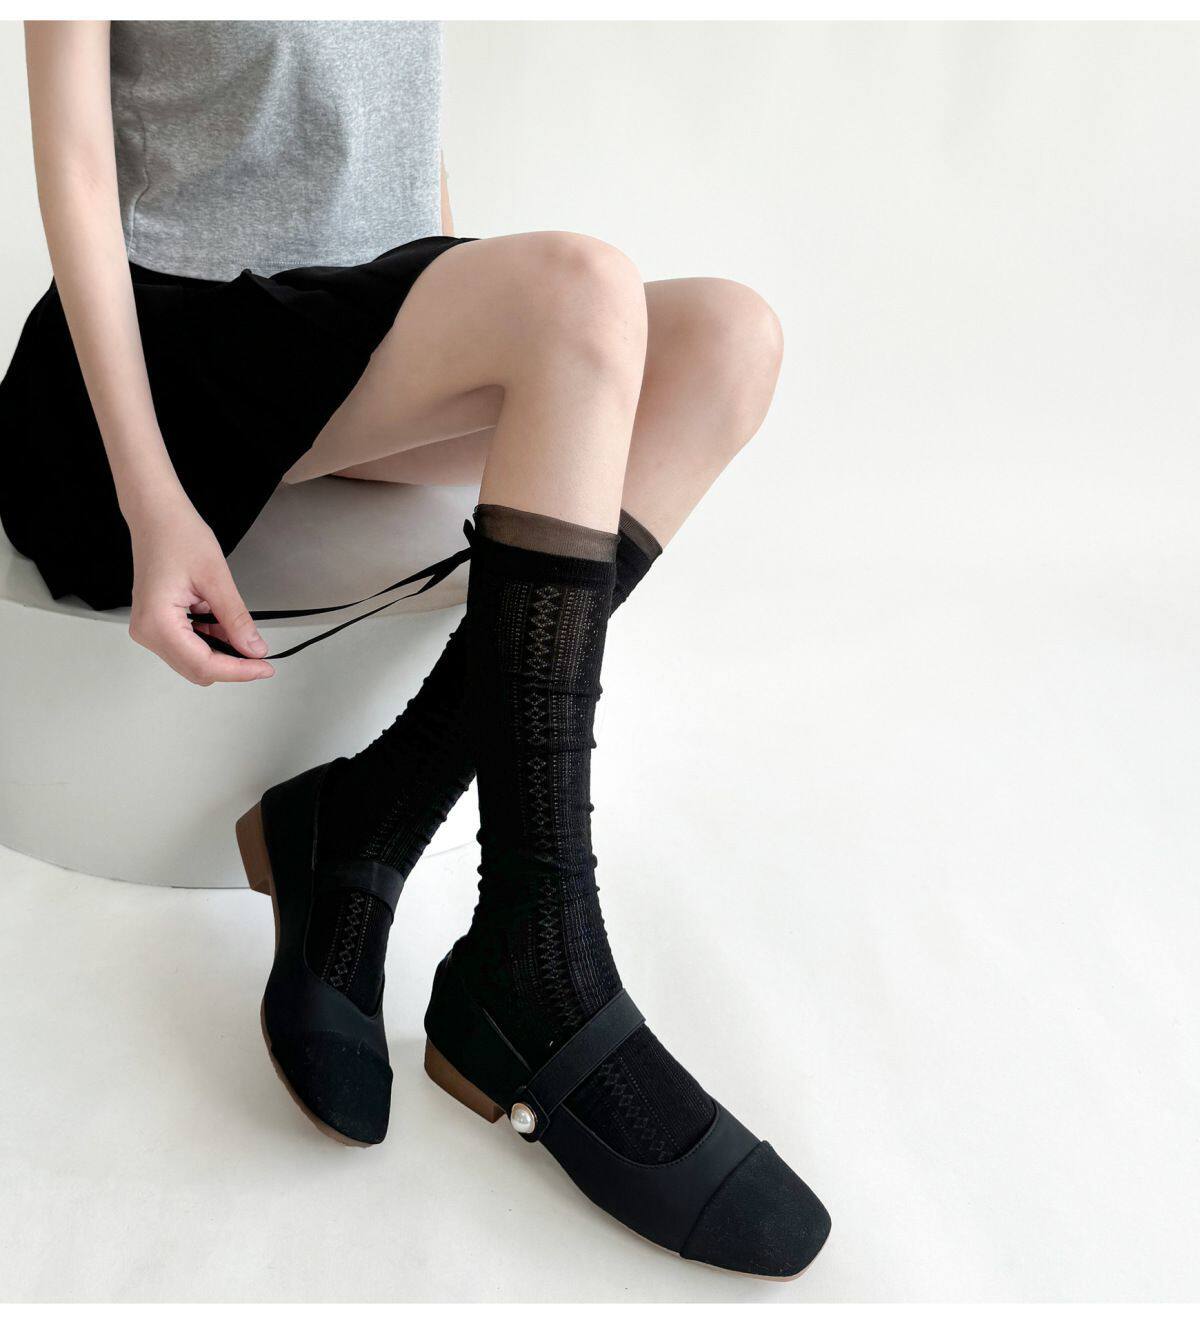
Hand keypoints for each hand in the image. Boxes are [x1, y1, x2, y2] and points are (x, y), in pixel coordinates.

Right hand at [127, 496, 274, 684]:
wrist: (156, 516)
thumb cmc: (177, 536)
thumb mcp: (216, 579)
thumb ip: (236, 619)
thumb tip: (255, 649)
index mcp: (157, 622)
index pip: (203, 664)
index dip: (238, 671)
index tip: (265, 667)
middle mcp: (147, 631)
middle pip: (197, 669)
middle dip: (232, 666)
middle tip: (262, 657)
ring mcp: (149, 628)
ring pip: (193, 661)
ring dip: (222, 654)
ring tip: (244, 635)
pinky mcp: (157, 623)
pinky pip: (188, 645)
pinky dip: (211, 642)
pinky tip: (225, 627)